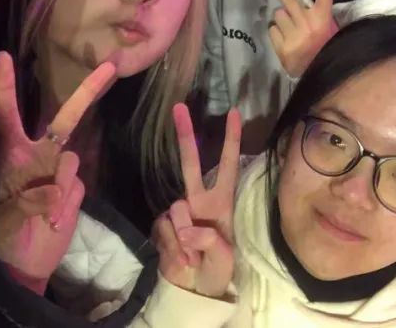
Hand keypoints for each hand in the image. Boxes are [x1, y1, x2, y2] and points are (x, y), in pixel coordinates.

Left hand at [0, 51, 117, 292]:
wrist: (22, 264)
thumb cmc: (3, 235)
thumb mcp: (6, 218)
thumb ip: (30, 201)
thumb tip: (55, 189)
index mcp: (13, 154)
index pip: (7, 113)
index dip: (6, 86)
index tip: (3, 56)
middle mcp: (38, 154)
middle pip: (65, 117)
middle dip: (87, 91)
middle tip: (110, 65)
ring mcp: (58, 170)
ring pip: (72, 161)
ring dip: (60, 187)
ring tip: (43, 217)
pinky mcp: (74, 188)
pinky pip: (77, 186)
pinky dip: (65, 205)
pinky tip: (52, 222)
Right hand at [152, 105, 240, 297]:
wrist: (195, 288)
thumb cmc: (218, 269)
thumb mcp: (223, 257)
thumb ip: (209, 239)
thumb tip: (188, 227)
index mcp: (221, 201)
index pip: (227, 165)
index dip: (231, 140)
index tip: (234, 112)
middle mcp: (198, 200)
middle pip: (190, 163)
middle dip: (185, 135)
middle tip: (179, 107)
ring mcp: (179, 212)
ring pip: (176, 209)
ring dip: (184, 238)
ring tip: (194, 257)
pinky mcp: (161, 226)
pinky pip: (162, 228)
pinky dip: (172, 247)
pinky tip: (180, 258)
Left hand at [263, 0, 337, 78]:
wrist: (316, 73)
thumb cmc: (322, 48)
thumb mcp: (327, 29)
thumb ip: (315, 14)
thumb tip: (295, 0)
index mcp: (323, 19)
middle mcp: (308, 24)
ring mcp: (294, 36)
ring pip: (277, 15)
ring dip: (281, 19)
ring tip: (292, 31)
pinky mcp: (282, 46)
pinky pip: (272, 30)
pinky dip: (276, 33)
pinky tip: (286, 41)